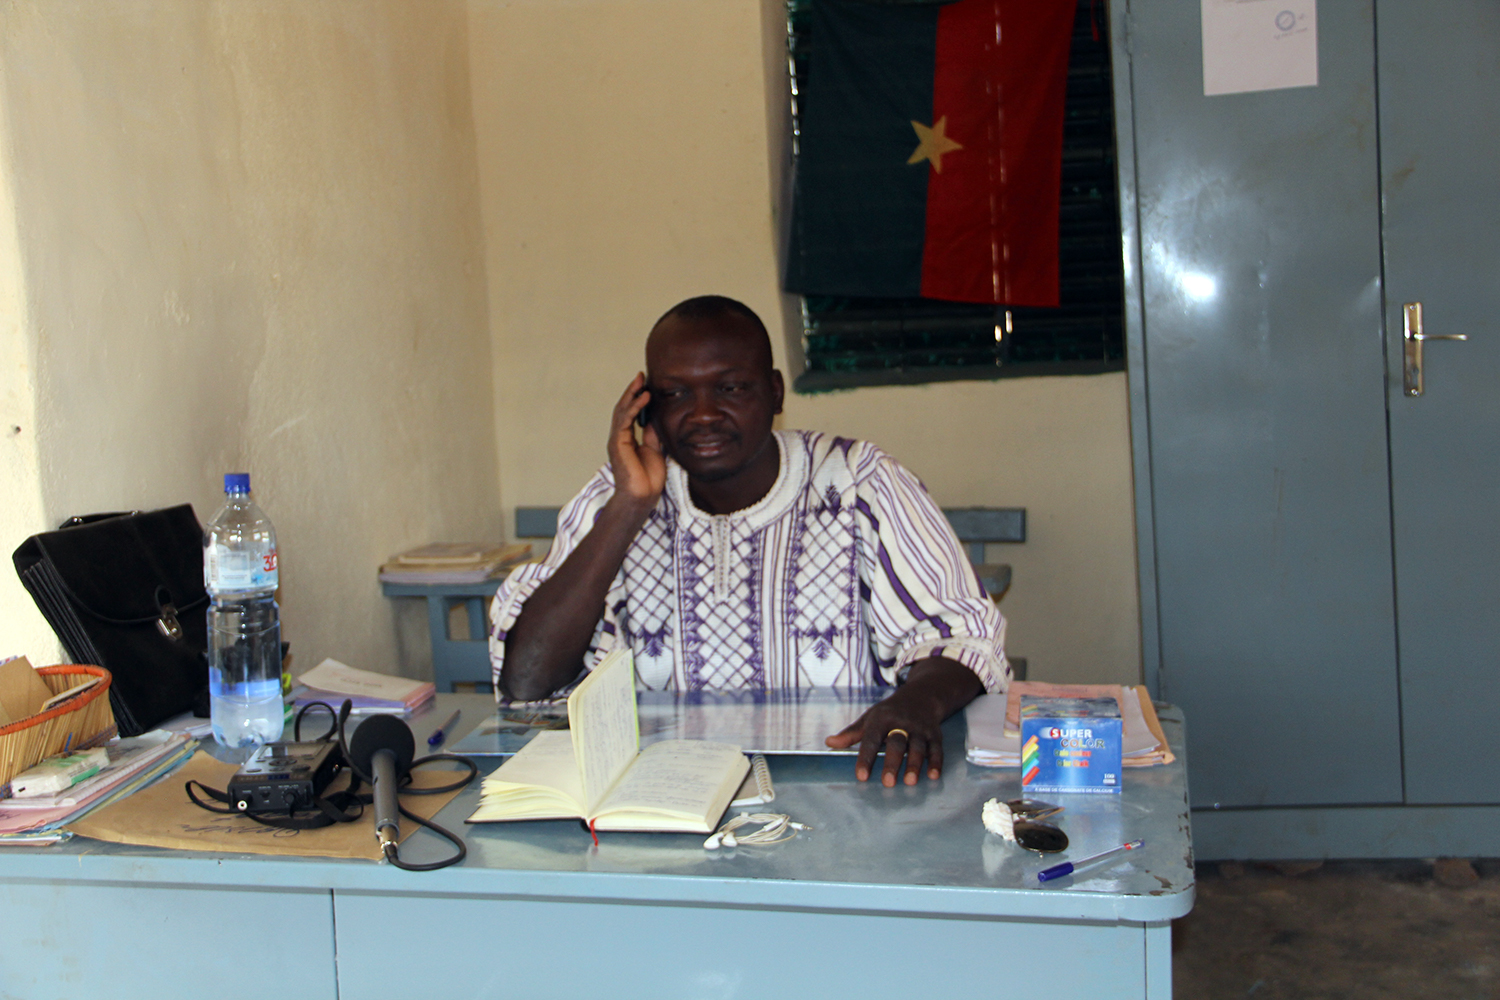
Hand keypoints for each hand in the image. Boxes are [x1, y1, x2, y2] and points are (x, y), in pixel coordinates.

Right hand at [609, 373, 666, 506]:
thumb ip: (653, 433)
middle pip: (624, 408)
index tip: (646, 385)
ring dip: (632, 395)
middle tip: (641, 376)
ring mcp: (617, 439)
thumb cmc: (648, 478)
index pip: (631, 413)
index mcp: (628, 438)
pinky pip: (624, 420)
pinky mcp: (618, 443)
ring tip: (642, 382)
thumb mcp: (655, 449)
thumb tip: (656, 417)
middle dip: (632, 391)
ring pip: (622, 411)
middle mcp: (620, 437)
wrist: (642, 496)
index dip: (637, 398)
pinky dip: (634, 407)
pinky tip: (644, 398)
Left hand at [824, 657, 984, 785]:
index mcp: (881, 719)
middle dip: (893, 762)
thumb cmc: (890, 712)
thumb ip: (851, 733)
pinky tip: (933, 776)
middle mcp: (901, 723)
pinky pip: (936, 748)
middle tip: (888, 782)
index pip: (871, 739)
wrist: (921, 696)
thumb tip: (829, 743)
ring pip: (918, 746)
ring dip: (915, 764)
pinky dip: (936, 762)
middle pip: (897, 743)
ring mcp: (920, 728)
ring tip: (910, 782)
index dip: (865, 758)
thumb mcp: (869, 718)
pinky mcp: (934, 734)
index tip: (861, 776)